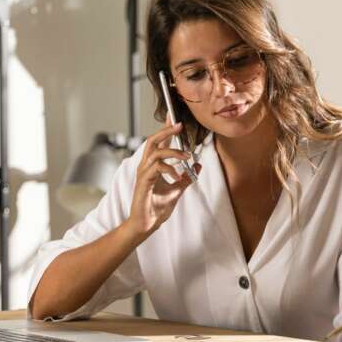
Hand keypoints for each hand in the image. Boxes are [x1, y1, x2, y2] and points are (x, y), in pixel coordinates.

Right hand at [125, 121, 200, 241]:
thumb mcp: (177, 190)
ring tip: (187, 156)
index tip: (172, 117)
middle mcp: (146, 166)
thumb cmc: (157, 208)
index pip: (158, 143)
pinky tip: (177, 176)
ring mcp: (143, 173)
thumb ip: (187, 177)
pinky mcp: (144, 182)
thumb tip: (198, 164)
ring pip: (155, 152)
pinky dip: (169, 169)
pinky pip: (156, 168)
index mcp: (152, 166)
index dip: (166, 129)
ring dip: (173, 151)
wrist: (146, 224)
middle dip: (166, 131)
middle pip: (153, 140)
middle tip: (179, 125)